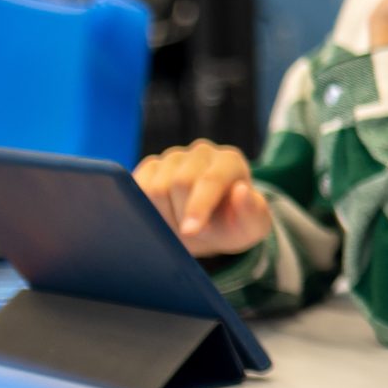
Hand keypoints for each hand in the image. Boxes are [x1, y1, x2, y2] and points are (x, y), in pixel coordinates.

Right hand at [134, 141, 273, 255]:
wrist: (212, 227)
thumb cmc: (234, 226)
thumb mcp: (252, 227)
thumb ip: (252, 211)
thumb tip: (241, 191)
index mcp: (231, 162)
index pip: (211, 180)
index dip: (198, 207)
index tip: (190, 231)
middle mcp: (202, 152)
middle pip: (179, 183)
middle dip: (181, 216)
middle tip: (189, 235)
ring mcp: (174, 156)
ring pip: (155, 187)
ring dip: (162, 216)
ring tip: (178, 225)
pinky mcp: (150, 166)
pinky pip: (135, 187)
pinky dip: (142, 209)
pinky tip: (159, 217)